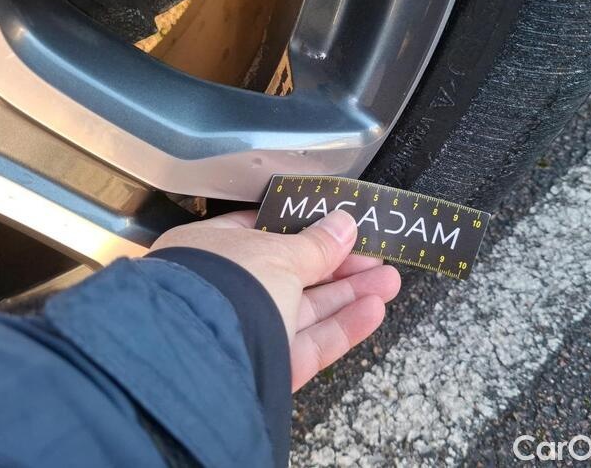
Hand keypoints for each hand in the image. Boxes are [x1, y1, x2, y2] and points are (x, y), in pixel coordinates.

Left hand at [151, 210, 400, 390]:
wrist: (200, 360)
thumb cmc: (229, 285)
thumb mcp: (278, 253)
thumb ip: (316, 243)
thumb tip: (345, 223)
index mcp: (213, 251)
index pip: (262, 233)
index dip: (305, 228)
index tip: (341, 226)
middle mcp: (227, 290)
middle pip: (293, 273)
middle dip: (340, 264)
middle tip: (377, 256)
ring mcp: (248, 331)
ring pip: (306, 310)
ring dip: (350, 294)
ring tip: (391, 280)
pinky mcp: (267, 367)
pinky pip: (308, 343)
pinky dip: (341, 327)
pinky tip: (374, 309)